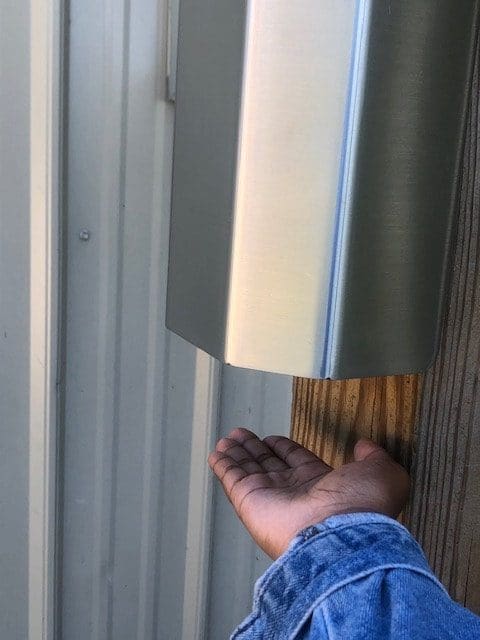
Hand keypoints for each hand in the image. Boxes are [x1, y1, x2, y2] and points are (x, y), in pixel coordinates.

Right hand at [208, 428, 409, 559]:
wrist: (339, 536)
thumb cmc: (363, 508)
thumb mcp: (383, 473)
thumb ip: (374, 456)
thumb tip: (367, 445)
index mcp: (323, 486)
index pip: (297, 462)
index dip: (284, 448)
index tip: (272, 438)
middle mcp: (295, 494)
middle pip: (269, 465)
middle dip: (255, 449)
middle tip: (241, 435)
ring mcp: (271, 500)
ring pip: (248, 471)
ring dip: (236, 454)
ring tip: (226, 439)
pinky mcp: (250, 504)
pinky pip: (232, 480)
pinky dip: (222, 466)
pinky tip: (216, 453)